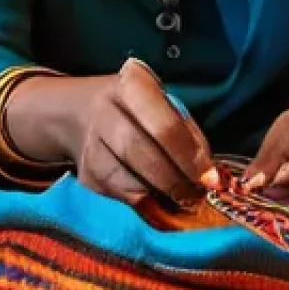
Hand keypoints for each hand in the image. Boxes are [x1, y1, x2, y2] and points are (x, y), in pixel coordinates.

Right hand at [7, 59, 217, 207]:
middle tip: (195, 196)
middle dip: (174, 180)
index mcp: (133, 85)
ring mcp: (89, 142)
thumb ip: (185, 132)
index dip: (189, 156)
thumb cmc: (136, 108)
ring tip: (181, 201)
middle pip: (141, 152)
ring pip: (125, 178)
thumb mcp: (161, 103)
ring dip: (159, 196)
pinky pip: (116, 193)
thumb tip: (208, 173)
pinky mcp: (83, 172)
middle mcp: (105, 109)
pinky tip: (158, 202)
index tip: (209, 178)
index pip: (164, 126)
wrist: (79, 111)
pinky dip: (141, 203)